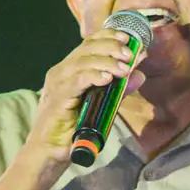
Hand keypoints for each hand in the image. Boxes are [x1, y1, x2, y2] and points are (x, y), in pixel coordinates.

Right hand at [20, 27, 146, 175]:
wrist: (50, 153)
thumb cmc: (73, 129)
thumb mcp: (102, 105)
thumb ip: (119, 89)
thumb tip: (139, 74)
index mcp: (69, 70)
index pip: (89, 44)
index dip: (108, 36)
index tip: (129, 38)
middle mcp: (61, 72)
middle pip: (87, 48)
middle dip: (111, 47)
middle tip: (130, 54)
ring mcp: (57, 84)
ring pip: (83, 62)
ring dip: (107, 62)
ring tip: (125, 68)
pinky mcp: (57, 99)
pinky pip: (76, 82)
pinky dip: (93, 76)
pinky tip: (108, 78)